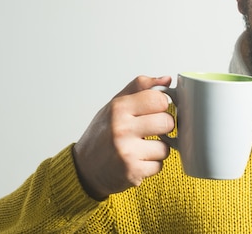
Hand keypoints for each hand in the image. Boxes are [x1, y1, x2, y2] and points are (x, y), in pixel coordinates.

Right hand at [72, 75, 173, 199]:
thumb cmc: (102, 133)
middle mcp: (122, 129)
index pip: (159, 99)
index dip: (162, 105)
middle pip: (167, 122)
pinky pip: (159, 165)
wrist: (84, 167)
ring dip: (158, 148)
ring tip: (142, 146)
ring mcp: (127, 152)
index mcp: (119, 108)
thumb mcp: (115, 104)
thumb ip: (140, 88)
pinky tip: (138, 160)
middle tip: (151, 129)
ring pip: (166, 147)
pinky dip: (152, 164)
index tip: (156, 109)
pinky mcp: (132, 172)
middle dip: (163, 127)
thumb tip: (166, 80)